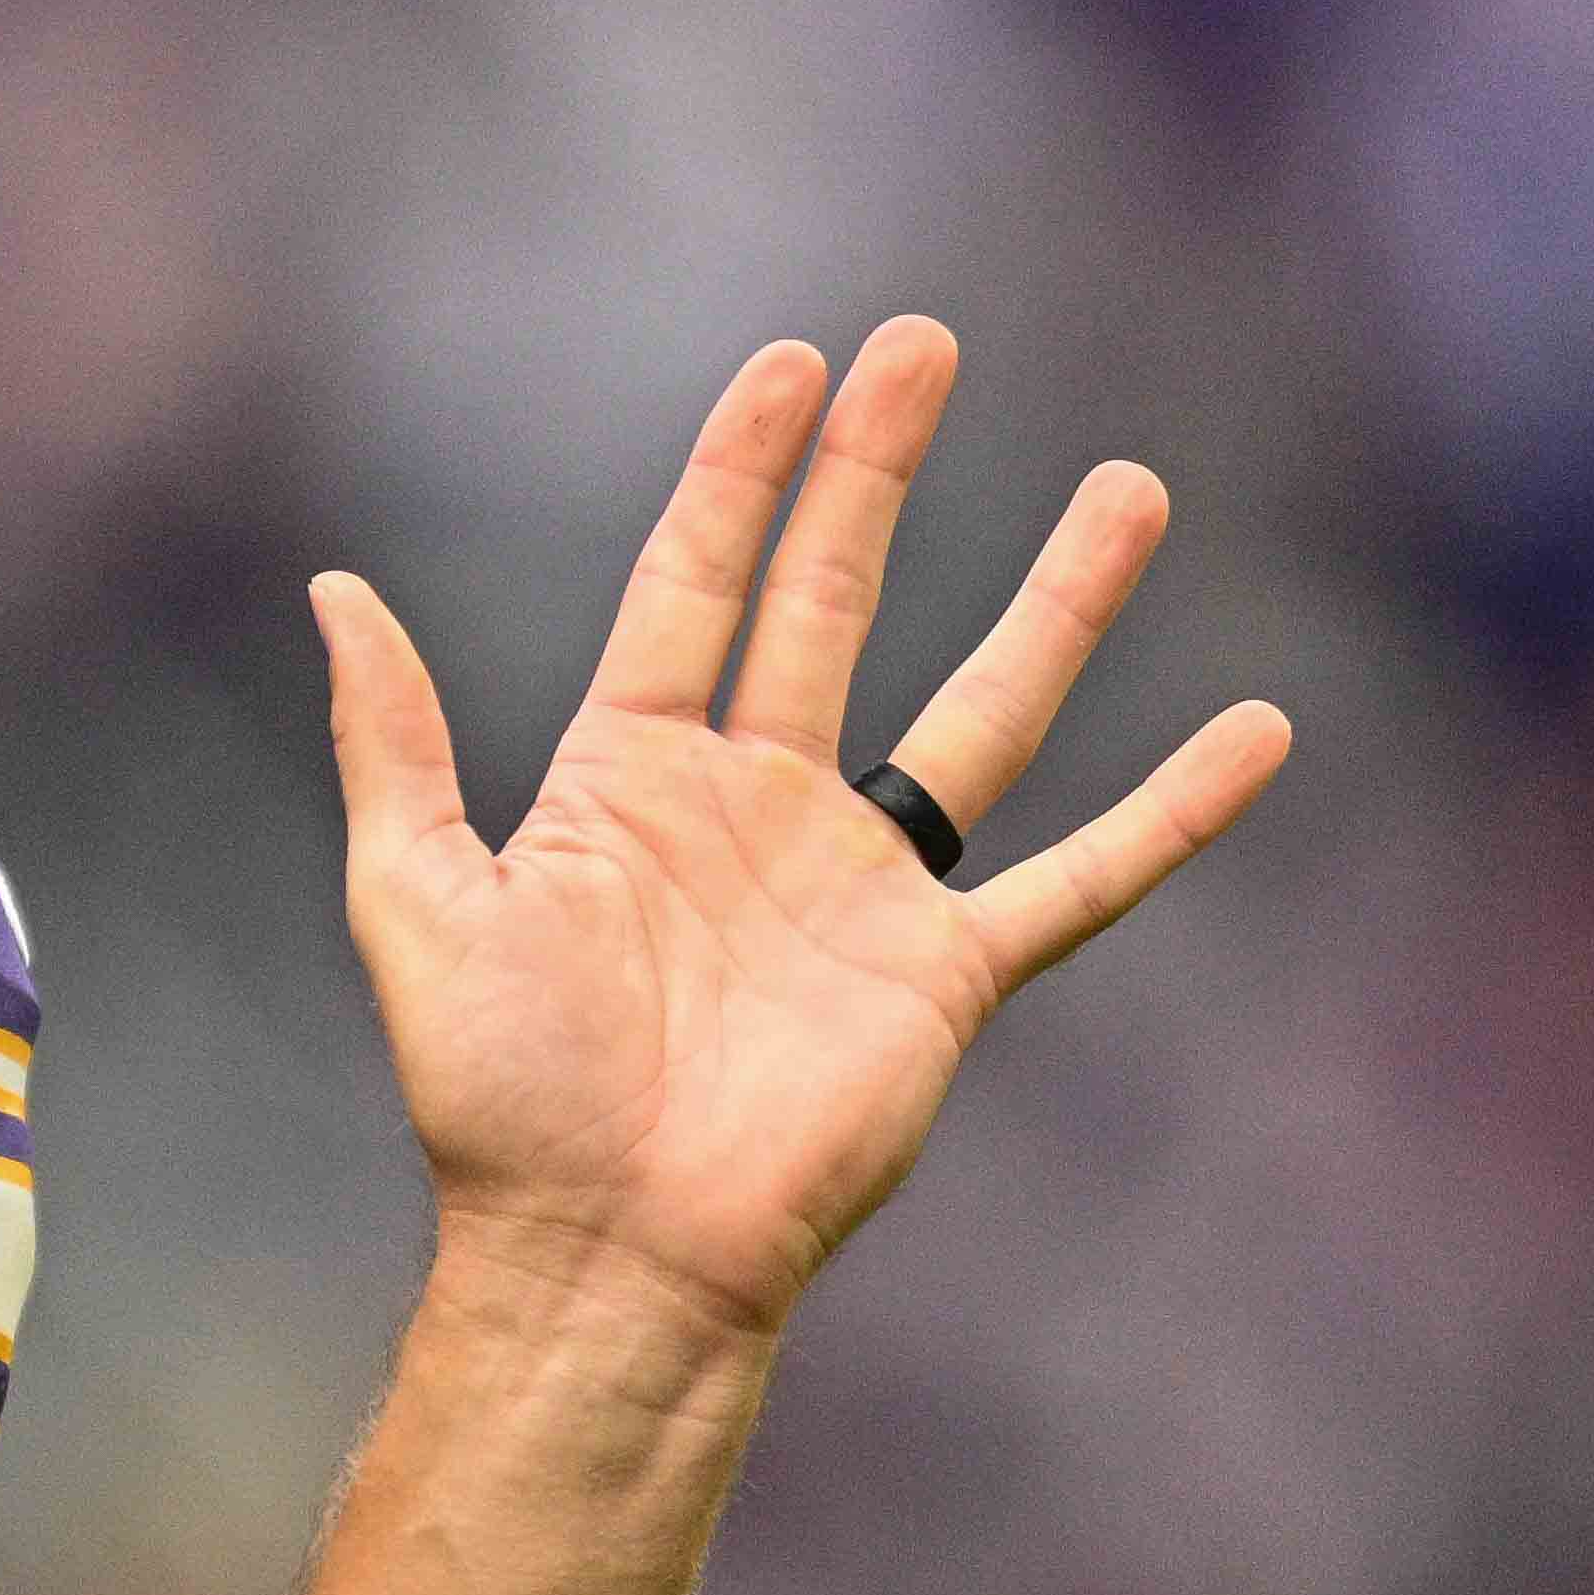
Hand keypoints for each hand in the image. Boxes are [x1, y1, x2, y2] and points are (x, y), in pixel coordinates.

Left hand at [313, 320, 1291, 1343]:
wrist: (606, 1250)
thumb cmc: (499, 1098)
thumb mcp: (417, 897)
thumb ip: (394, 742)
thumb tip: (334, 590)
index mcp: (628, 778)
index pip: (696, 584)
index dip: (741, 475)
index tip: (794, 361)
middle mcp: (755, 809)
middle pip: (834, 601)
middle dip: (876, 473)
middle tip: (927, 344)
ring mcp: (860, 886)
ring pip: (984, 709)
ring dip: (1057, 600)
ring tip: (1128, 486)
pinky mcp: (946, 975)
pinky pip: (1085, 876)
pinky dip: (1177, 811)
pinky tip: (1259, 732)